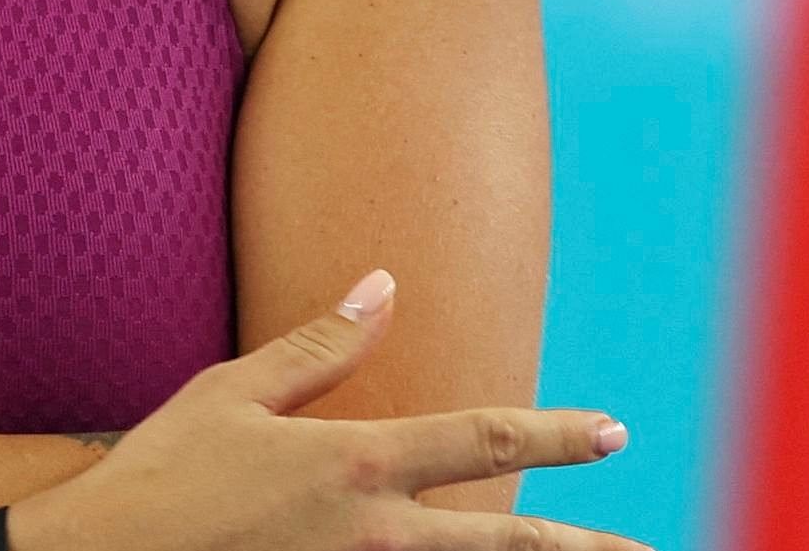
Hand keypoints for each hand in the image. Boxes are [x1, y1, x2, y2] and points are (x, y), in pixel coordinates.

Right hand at [7, 271, 645, 550]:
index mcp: (356, 463)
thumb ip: (317, 346)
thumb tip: (382, 283)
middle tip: (649, 550)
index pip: (483, 436)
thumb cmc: (159, 475)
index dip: (557, 432)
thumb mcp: (230, 394)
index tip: (613, 432)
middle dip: (586, 546)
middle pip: (511, 542)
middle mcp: (375, 534)